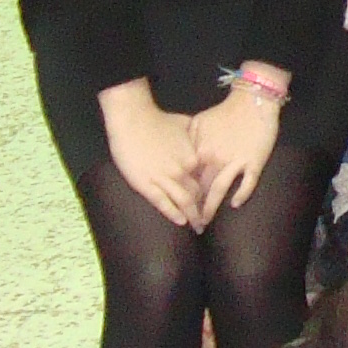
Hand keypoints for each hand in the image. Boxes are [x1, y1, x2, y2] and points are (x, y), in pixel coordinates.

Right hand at [100, 83, 205, 228]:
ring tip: (197, 227)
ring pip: (184, 202)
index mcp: (193, 157)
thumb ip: (197, 135)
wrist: (133, 119)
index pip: (208, 179)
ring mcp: (164, 178)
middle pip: (198, 194)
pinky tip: (181, 222)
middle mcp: (182, 170)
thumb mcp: (186, 125)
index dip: (212, 192)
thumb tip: (206, 136)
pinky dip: (173, 214)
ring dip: (192, 217)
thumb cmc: (158, 119)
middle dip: (204, 209)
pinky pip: (163, 203)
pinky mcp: (146, 184)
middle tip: (208, 220)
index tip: (215, 201)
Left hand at [191, 85, 280, 219]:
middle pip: (201, 188)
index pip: (188, 178)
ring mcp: (236, 162)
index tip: (177, 206)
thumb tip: (179, 158)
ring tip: (205, 222)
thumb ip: (188, 141)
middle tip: (189, 222)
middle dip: (193, 208)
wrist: (252, 101)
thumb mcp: (199, 122)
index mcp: (201, 151)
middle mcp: (216, 159)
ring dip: (211, 208)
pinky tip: (235, 204)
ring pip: (220, 190)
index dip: (181, 193)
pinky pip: (247, 183)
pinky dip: (241, 195)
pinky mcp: (254, 162)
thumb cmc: (224, 111)